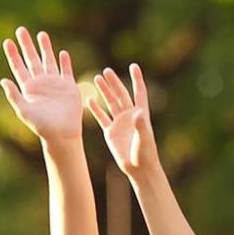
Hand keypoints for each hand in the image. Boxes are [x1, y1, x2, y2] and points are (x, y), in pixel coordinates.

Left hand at [0, 27, 83, 142]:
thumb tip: (3, 80)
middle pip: (32, 59)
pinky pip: (66, 71)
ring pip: (48, 60)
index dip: (13, 54)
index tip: (7, 41)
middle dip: (26, 45)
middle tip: (21, 30)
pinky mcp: (69, 86)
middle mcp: (40, 83)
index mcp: (28, 88)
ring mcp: (55, 84)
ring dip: (45, 48)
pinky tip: (62, 53)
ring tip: (41, 34)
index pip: (18, 66)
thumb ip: (14, 95)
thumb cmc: (41, 126)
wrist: (61, 133)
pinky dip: (65, 62)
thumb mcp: (24, 110)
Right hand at [87, 64, 162, 181]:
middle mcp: (130, 115)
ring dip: (104, 92)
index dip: (137, 79)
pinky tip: (89, 100)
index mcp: (141, 113)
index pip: (139, 92)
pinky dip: (96, 109)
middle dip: (114, 83)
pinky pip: (102, 118)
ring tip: (97, 79)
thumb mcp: (144, 138)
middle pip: (121, 95)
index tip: (134, 66)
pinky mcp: (110, 132)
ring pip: (110, 103)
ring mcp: (119, 123)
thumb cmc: (145, 153)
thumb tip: (139, 112)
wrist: (138, 168)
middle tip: (106, 71)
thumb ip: (141, 125)